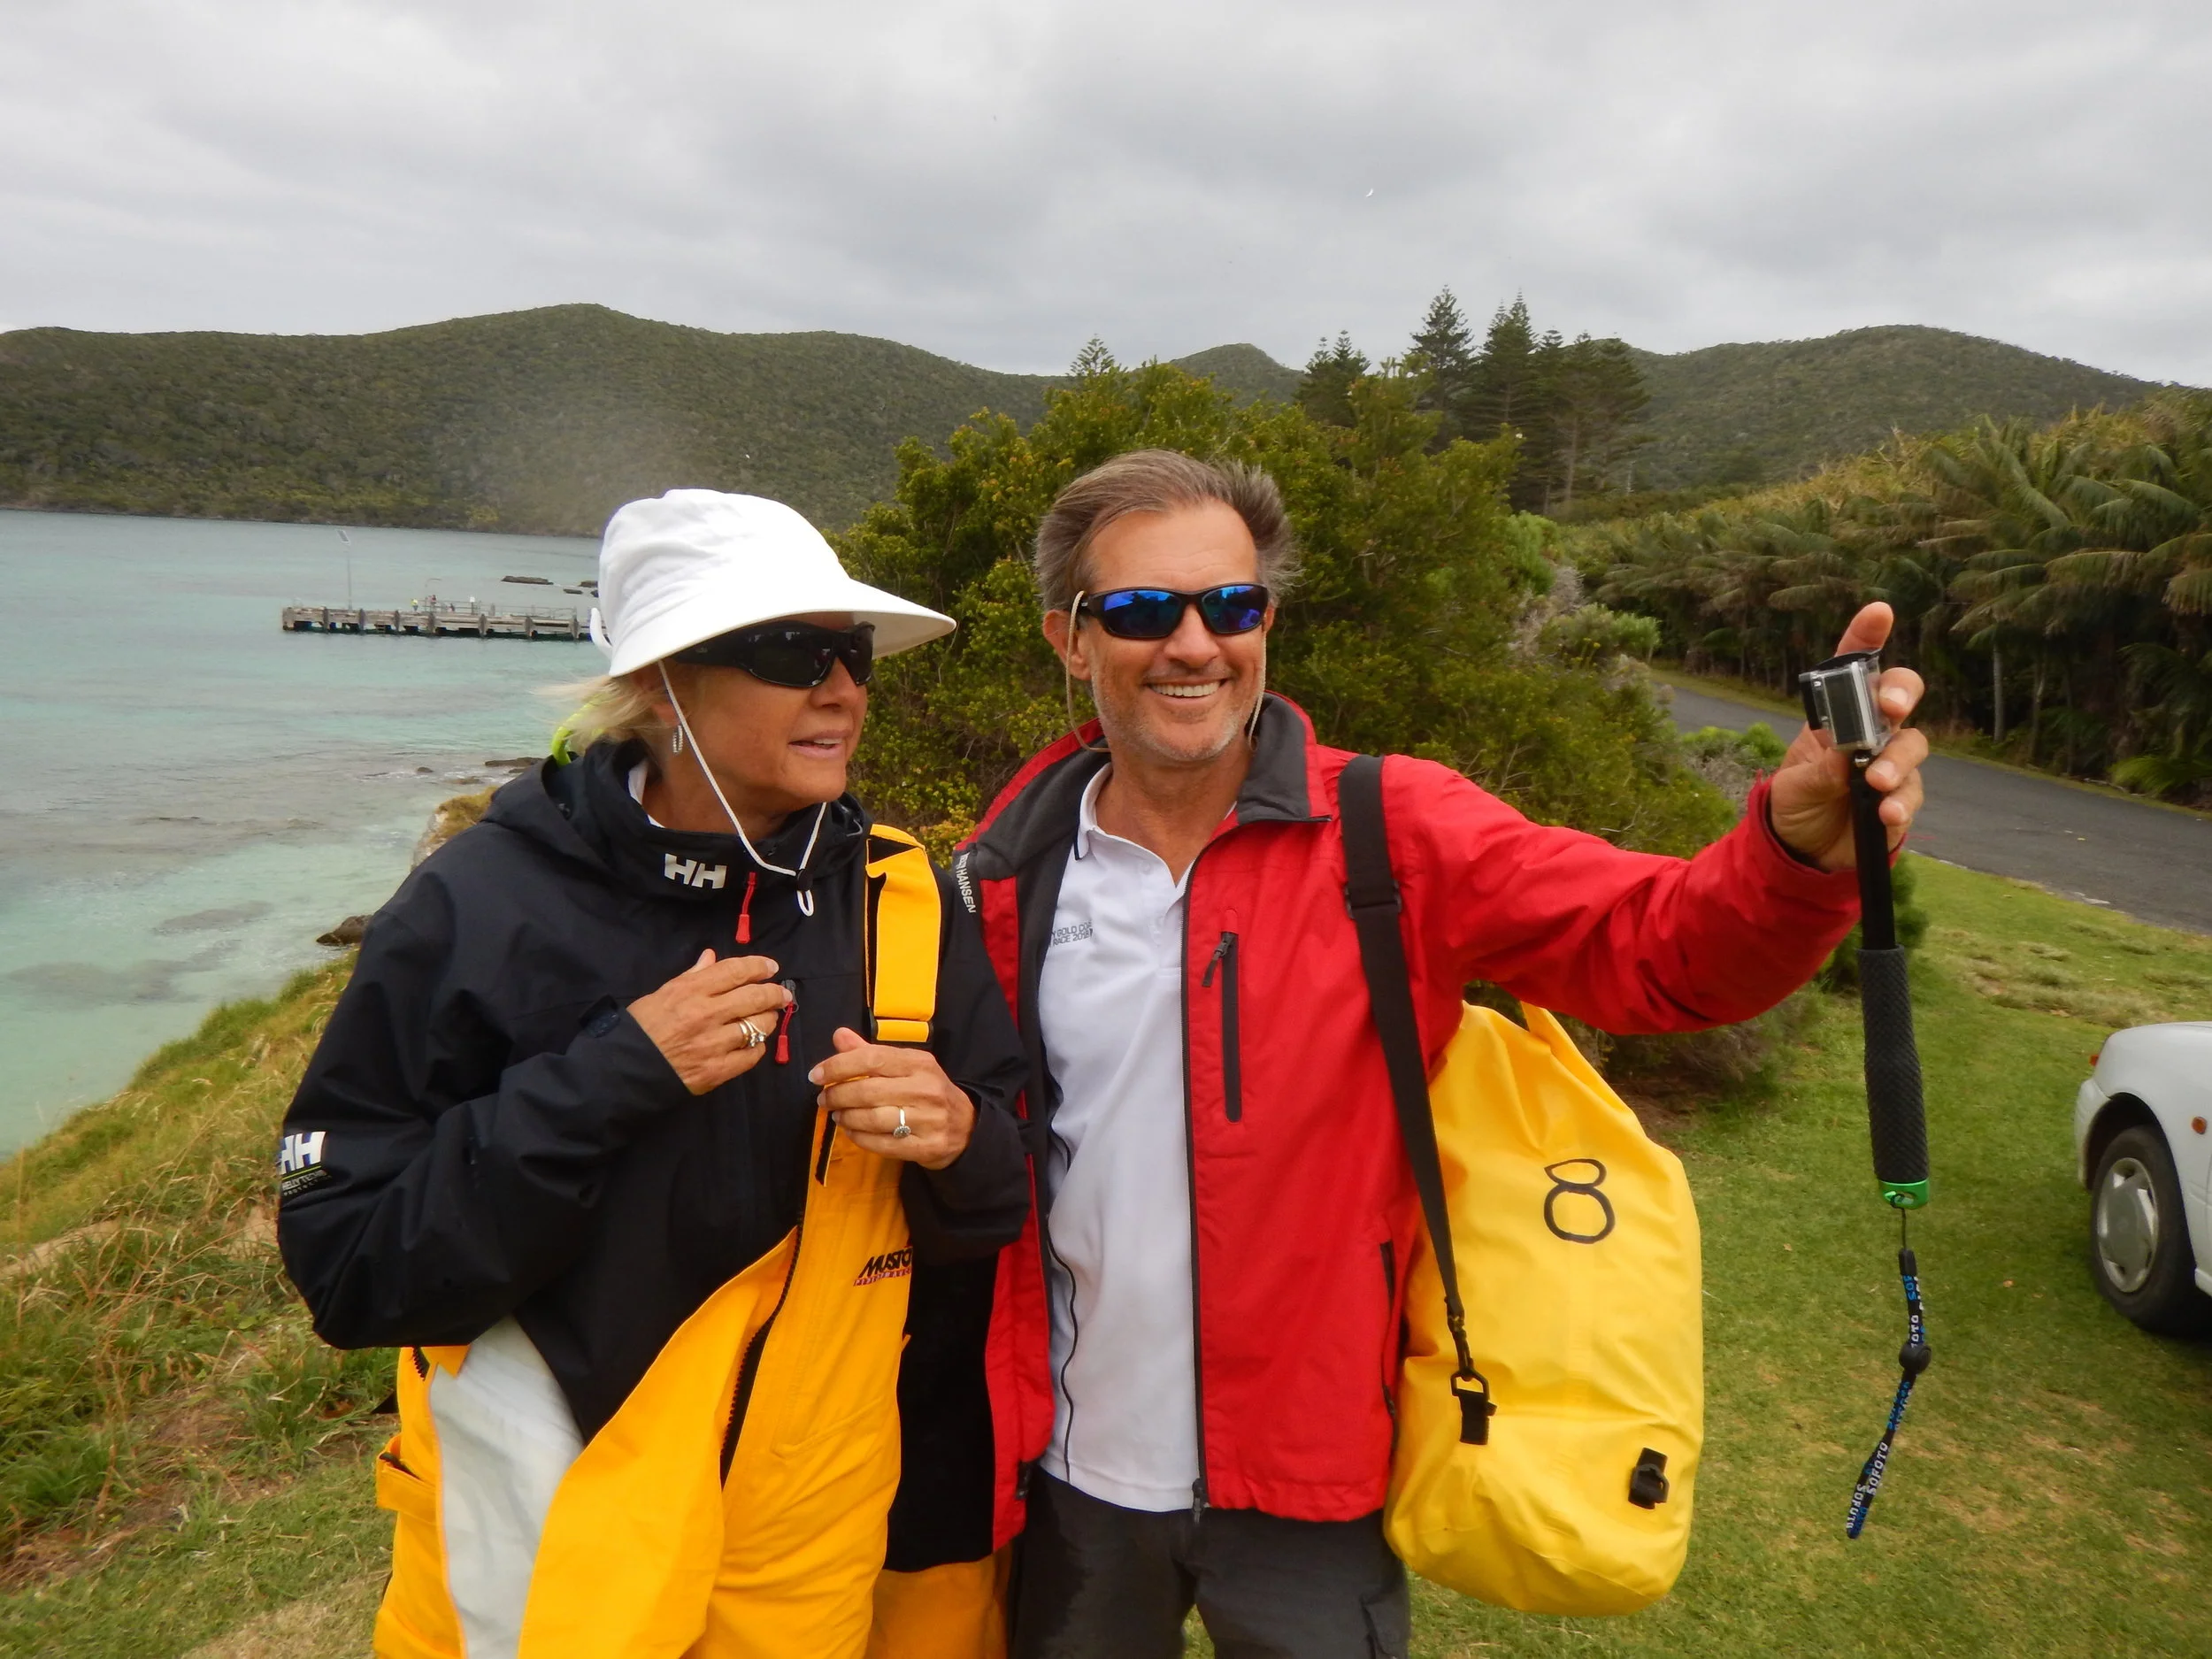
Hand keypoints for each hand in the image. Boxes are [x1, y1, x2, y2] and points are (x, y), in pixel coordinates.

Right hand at [628, 952, 790, 1094]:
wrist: (625, 1069)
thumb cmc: (642, 1028)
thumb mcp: (662, 994)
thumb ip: (691, 976)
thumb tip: (712, 956)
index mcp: (691, 991)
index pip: (735, 971)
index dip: (758, 966)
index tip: (771, 967)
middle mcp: (706, 1014)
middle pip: (754, 997)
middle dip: (774, 993)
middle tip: (782, 994)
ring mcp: (714, 1044)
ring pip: (758, 1026)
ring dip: (769, 1020)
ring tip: (769, 1017)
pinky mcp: (717, 1070)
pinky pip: (751, 1056)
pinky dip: (757, 1048)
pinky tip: (754, 1043)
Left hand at [809, 1028, 974, 1169]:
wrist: (966, 1128)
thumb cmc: (927, 1092)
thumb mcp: (906, 1066)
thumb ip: (870, 1052)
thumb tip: (838, 1036)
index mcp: (920, 1063)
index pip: (872, 1058)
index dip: (838, 1066)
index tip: (816, 1075)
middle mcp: (925, 1089)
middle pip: (868, 1091)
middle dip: (837, 1095)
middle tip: (823, 1099)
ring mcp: (928, 1120)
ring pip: (872, 1119)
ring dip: (846, 1117)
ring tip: (836, 1115)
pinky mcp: (925, 1147)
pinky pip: (882, 1144)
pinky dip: (859, 1138)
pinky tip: (850, 1131)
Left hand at [1769, 603, 1929, 871]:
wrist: (1802, 853)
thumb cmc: (1795, 805)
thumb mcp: (1792, 788)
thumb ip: (1817, 773)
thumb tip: (1844, 760)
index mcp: (1836, 718)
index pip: (1854, 670)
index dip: (1866, 638)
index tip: (1879, 612)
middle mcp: (1870, 733)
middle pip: (1900, 696)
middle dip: (1900, 693)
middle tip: (1891, 706)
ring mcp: (1890, 764)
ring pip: (1912, 745)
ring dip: (1897, 760)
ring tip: (1876, 781)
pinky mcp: (1901, 799)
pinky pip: (1912, 793)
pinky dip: (1900, 801)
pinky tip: (1884, 812)